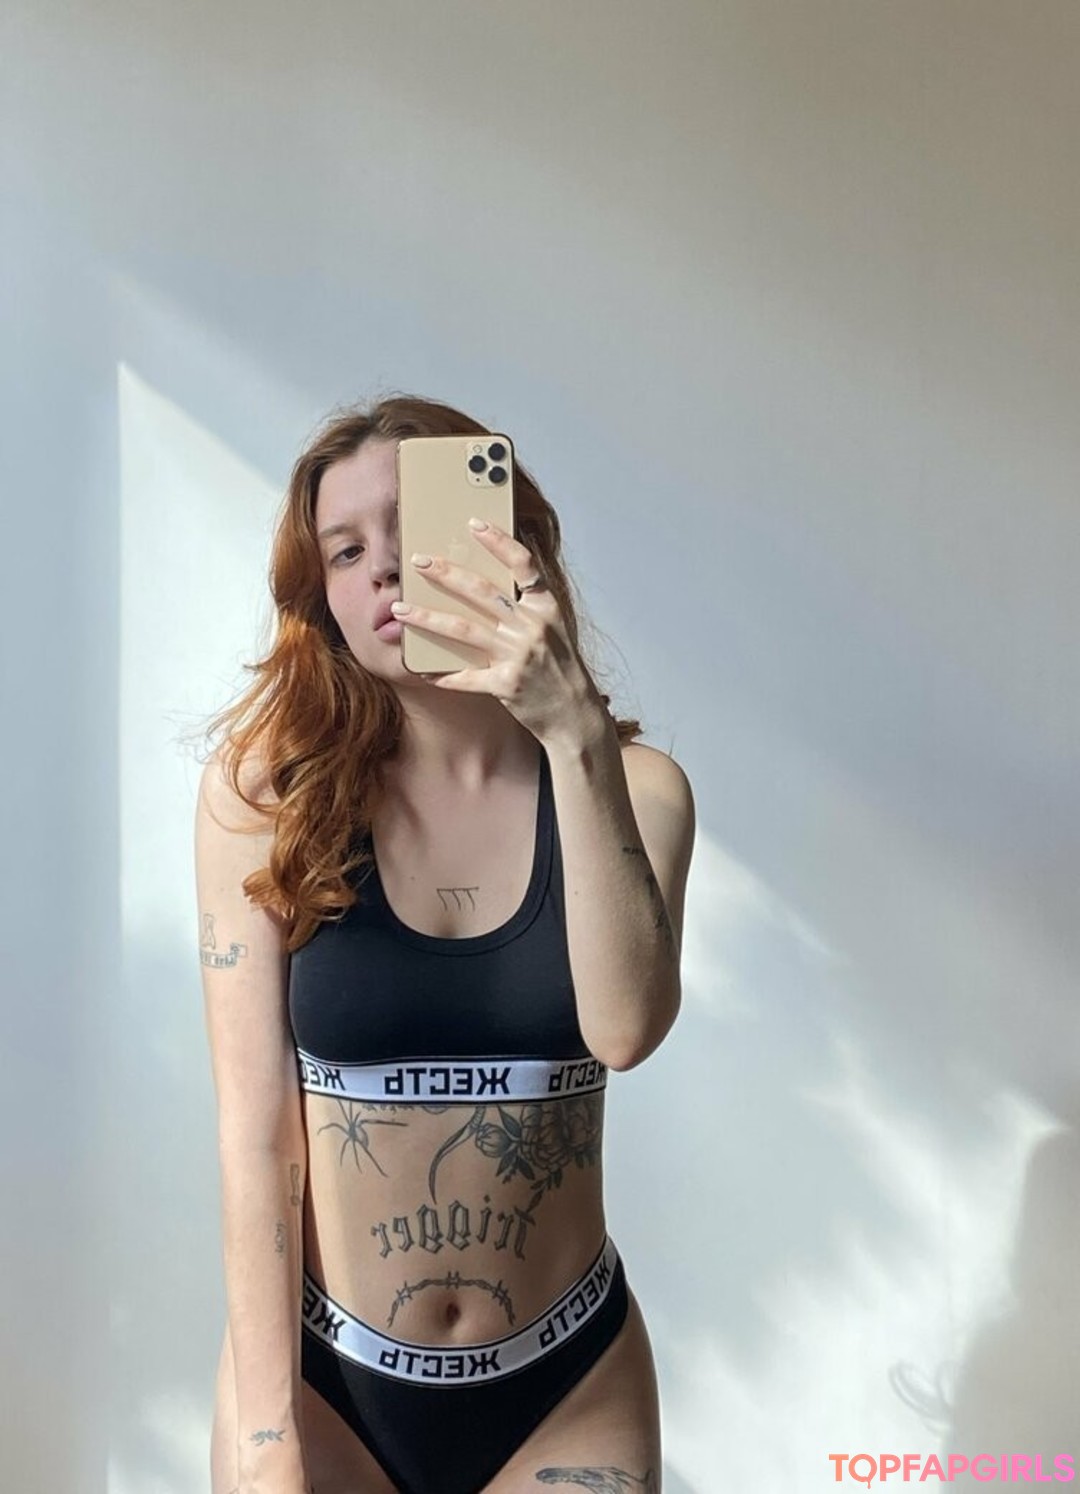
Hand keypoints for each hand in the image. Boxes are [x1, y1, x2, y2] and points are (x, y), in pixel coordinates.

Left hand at [392, 519, 603, 744]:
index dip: (499, 541)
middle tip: (418, 561)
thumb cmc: (559, 668)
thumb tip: (480, 583)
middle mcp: (532, 628)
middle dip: (445, 573)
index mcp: (546, 608)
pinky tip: (421, 668)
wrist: (574, 714)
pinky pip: (465, 677)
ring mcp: (519, 657)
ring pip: (463, 630)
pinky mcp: (506, 685)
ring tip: (400, 608)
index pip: (523, 564)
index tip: (473, 523)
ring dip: (427, 617)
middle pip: (482, 592)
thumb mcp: (552, 629)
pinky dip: (442, 674)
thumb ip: (524, 606)